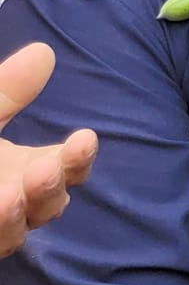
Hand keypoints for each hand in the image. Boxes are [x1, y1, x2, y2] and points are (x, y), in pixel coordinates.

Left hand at [0, 44, 96, 256]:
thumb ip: (5, 92)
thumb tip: (44, 52)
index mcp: (24, 168)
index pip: (67, 170)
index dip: (78, 159)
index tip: (83, 137)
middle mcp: (12, 201)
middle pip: (48, 205)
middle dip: (50, 188)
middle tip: (47, 168)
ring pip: (13, 232)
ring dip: (13, 216)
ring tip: (7, 196)